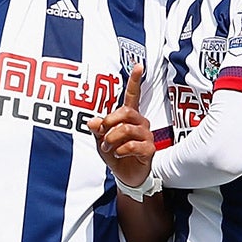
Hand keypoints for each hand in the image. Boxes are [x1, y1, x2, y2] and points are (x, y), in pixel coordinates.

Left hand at [91, 65, 153, 188]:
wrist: (126, 176)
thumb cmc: (115, 154)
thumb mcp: (101, 141)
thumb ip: (97, 130)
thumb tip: (92, 121)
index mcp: (129, 117)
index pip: (133, 95)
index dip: (135, 80)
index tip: (138, 65)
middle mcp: (140, 123)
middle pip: (126, 112)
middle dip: (109, 122)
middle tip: (102, 134)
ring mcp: (147, 136)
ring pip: (127, 129)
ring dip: (111, 138)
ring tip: (107, 147)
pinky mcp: (149, 149)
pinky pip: (133, 145)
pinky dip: (120, 150)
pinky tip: (118, 154)